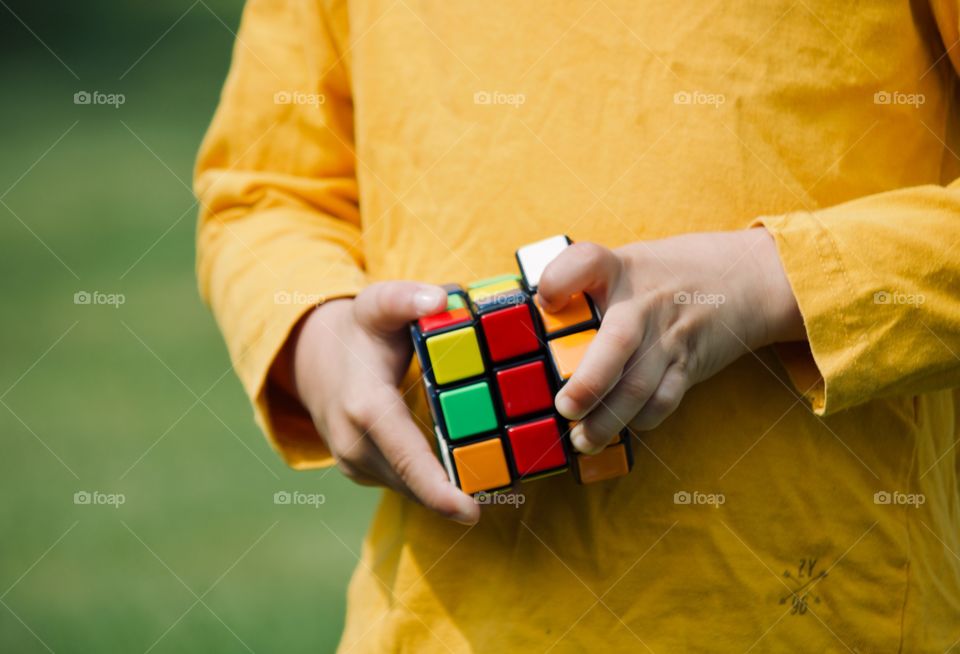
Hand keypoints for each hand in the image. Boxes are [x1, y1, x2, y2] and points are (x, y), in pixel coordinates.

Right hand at [292, 282, 480, 524]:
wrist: (312, 357)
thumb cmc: (357, 330)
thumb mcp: (377, 304)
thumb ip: (406, 298)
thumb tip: (440, 297)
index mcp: (364, 406)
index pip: (405, 456)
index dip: (437, 489)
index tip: (470, 512)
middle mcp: (354, 443)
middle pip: (414, 481)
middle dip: (458, 491)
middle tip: (505, 485)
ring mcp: (353, 462)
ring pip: (409, 487)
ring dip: (447, 487)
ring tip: (491, 476)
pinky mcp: (360, 471)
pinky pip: (402, 483)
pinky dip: (430, 481)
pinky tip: (461, 471)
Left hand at [537, 228, 803, 453]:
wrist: (746, 277)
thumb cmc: (666, 274)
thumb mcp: (625, 263)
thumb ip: (585, 285)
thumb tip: (533, 319)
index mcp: (618, 268)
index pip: (584, 262)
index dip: (560, 280)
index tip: (546, 301)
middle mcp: (643, 302)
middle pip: (618, 342)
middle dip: (589, 382)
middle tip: (564, 408)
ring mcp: (668, 335)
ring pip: (639, 385)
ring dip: (608, 419)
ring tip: (582, 440)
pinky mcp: (688, 364)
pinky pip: (664, 400)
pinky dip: (640, 420)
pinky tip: (620, 428)